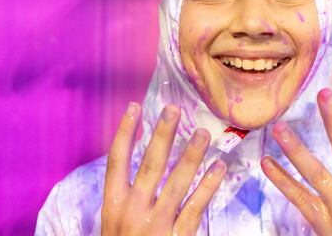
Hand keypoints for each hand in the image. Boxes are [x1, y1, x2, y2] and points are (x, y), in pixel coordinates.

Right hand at [101, 103, 226, 234]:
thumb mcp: (115, 223)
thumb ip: (127, 195)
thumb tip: (144, 159)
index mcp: (112, 205)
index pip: (116, 161)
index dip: (125, 133)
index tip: (134, 107)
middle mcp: (131, 212)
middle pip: (149, 165)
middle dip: (162, 135)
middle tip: (174, 109)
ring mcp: (155, 225)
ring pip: (176, 183)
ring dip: (191, 155)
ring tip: (204, 132)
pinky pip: (195, 207)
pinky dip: (208, 185)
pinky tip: (219, 167)